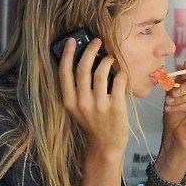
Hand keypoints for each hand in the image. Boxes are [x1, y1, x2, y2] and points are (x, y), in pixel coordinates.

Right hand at [58, 37, 128, 152]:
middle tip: (97, 42)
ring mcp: (99, 105)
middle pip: (83, 68)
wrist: (106, 145)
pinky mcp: (116, 107)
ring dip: (107, 60)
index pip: (64, 72)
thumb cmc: (92, 123)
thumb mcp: (78, 108)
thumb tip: (86, 61)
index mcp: (69, 101)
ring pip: (100, 72)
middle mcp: (82, 102)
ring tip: (110, 58)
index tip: (72, 40)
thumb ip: (78, 89)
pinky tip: (121, 73)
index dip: (68, 54)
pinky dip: (120, 73)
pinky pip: (118, 81)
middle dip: (90, 50)